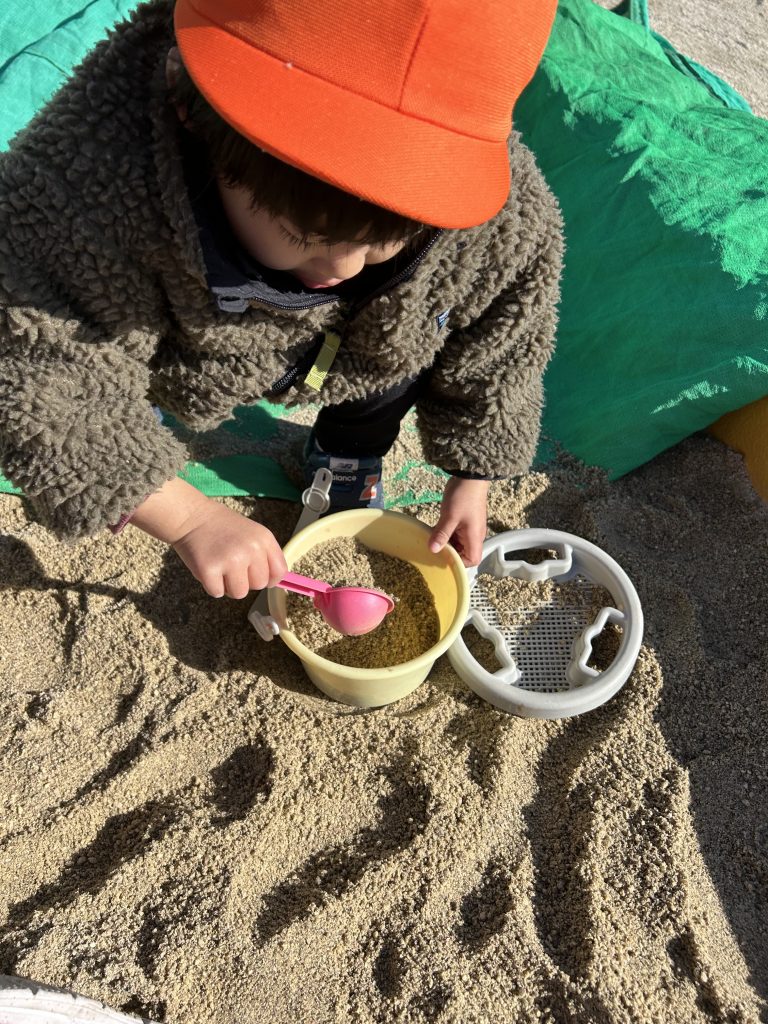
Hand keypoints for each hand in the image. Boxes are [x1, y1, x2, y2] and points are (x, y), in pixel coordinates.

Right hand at [171, 501, 286, 598]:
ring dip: (228, 585)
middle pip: (259, 585)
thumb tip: (273, 582)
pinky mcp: (209, 570)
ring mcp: (230, 560)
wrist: (192, 516)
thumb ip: (264, 555)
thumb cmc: (222, 528)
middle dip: (246, 580)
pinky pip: (217, 593)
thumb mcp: (252, 534)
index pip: (279, 572)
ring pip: (240, 593)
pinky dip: (211, 585)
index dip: (268, 578)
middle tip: (231, 565)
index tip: (256, 574)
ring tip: (220, 567)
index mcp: (264, 539)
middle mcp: (251, 549)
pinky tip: (208, 567)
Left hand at [428, 477, 489, 566]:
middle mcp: (474, 535)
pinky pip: (455, 533)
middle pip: (464, 553)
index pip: (472, 560)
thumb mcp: (449, 517)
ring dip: (446, 542)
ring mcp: (469, 528)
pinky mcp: (463, 521)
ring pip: (458, 543)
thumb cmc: (463, 496)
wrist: (470, 476)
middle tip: (433, 550)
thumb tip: (432, 550)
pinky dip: (446, 534)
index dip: (459, 563)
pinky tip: (434, 532)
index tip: (443, 559)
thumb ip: (441, 534)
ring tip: (431, 541)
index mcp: (474, 537)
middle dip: (449, 553)